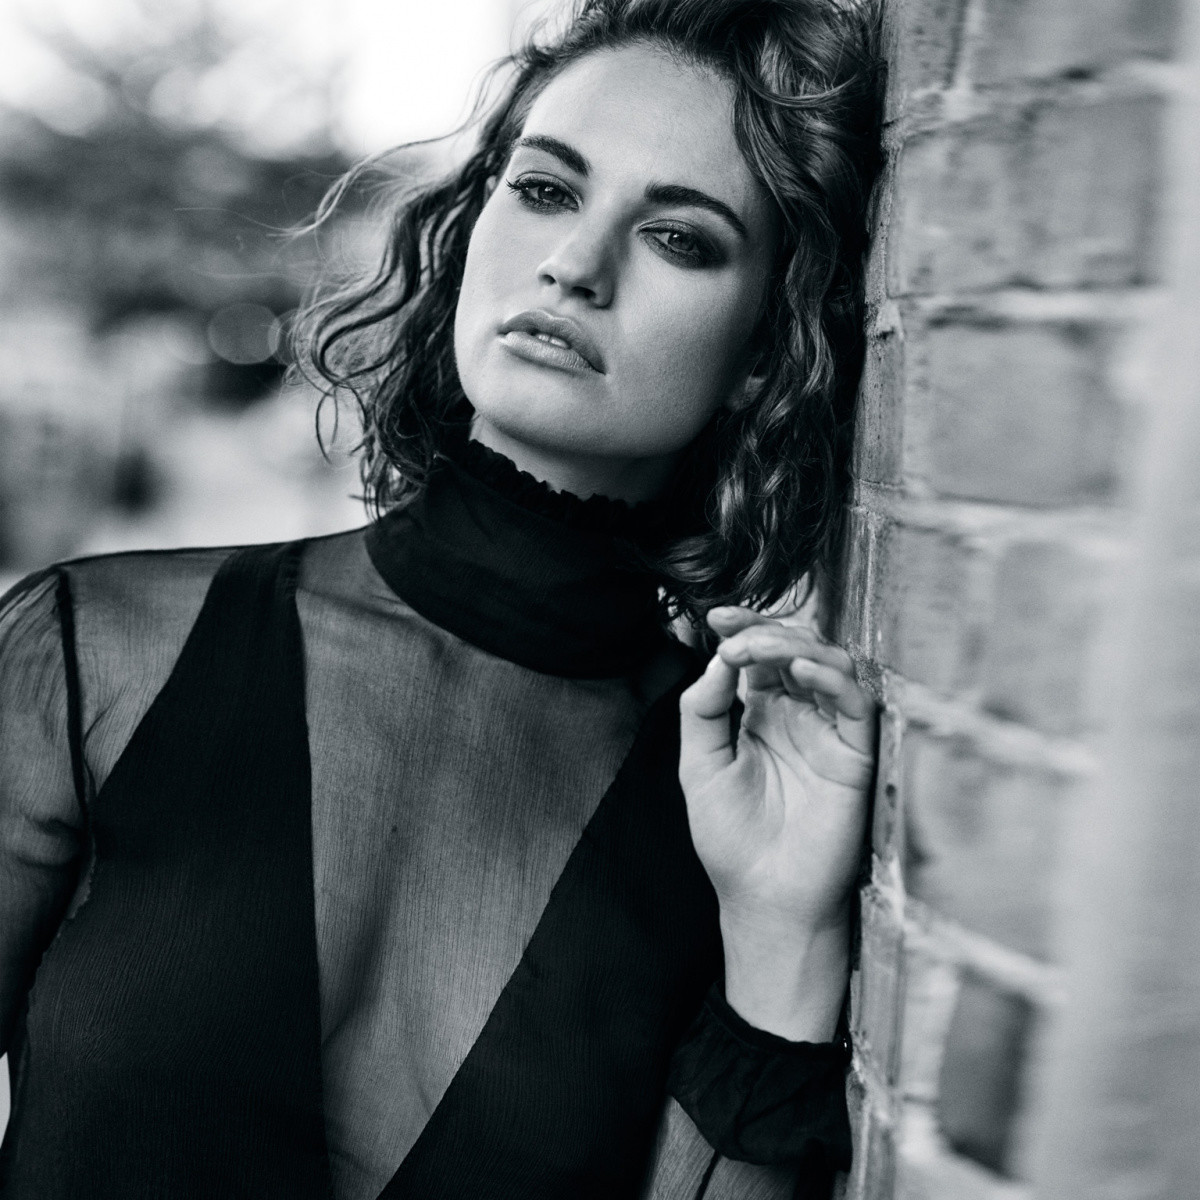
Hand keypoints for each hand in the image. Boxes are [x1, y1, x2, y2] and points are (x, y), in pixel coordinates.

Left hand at [678, 606, 876, 1039]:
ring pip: (829, 665)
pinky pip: (857, 702)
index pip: (759, 656)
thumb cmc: (732, 839)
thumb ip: (703, 711)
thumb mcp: (700, 767)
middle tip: (733, 635)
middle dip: (764, 631)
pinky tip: (798, 671)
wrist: (764, 899)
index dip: (742, 628)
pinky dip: (831, 679)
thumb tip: (715, 659)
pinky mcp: (858, 754)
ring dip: (793, 646)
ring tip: (756, 651)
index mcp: (763, 715)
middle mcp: (800, 716)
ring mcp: (831, 733)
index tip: (714, 615)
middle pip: (795, 649)